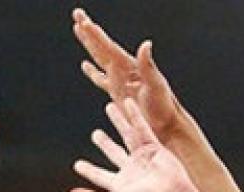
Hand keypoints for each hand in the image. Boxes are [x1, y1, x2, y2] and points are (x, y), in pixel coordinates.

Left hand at [69, 99, 200, 191]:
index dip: (89, 170)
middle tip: (95, 134)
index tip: (77, 165)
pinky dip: (135, 116)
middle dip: (105, 143)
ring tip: (109, 107)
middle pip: (114, 152)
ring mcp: (144, 157)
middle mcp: (132, 170)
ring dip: (119, 121)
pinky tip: (128, 103)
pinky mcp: (155, 148)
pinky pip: (143, 128)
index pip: (101, 176)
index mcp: (122, 185)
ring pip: (127, 135)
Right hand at [72, 8, 185, 141]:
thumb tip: (146, 44)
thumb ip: (147, 64)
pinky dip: (92, 72)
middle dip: (88, 31)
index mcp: (130, 66)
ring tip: (79, 29)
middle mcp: (123, 69)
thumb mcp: (156, 84)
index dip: (94, 34)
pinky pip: (100, 79)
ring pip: (99, 57)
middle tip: (77, 14)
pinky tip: (85, 65)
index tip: (83, 20)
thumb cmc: (163, 106)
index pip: (108, 46)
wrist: (165, 125)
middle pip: (101, 46)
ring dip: (89, 44)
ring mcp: (119, 80)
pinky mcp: (117, 92)